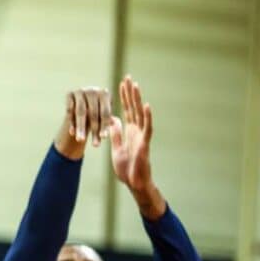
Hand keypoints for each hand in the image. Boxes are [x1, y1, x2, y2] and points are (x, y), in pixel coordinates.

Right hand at [55, 86, 111, 158]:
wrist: (81, 106)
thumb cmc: (96, 114)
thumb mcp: (103, 117)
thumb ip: (108, 120)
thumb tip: (114, 123)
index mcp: (105, 94)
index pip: (105, 111)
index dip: (104, 125)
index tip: (104, 138)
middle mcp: (93, 90)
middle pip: (93, 112)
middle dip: (94, 129)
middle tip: (95, 144)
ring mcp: (81, 90)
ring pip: (80, 112)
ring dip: (80, 127)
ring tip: (81, 140)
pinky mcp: (69, 93)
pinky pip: (70, 110)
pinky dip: (71, 122)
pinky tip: (72, 133)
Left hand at [108, 75, 164, 218]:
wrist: (134, 183)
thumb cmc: (127, 168)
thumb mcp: (116, 148)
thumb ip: (115, 134)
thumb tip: (112, 120)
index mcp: (129, 131)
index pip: (126, 110)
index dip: (124, 97)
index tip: (121, 83)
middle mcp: (137, 131)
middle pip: (133, 108)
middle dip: (130, 93)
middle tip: (128, 77)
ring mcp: (142, 136)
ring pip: (140, 114)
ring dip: (137, 100)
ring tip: (135, 86)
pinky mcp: (145, 143)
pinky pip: (147, 128)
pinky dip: (146, 117)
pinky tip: (146, 105)